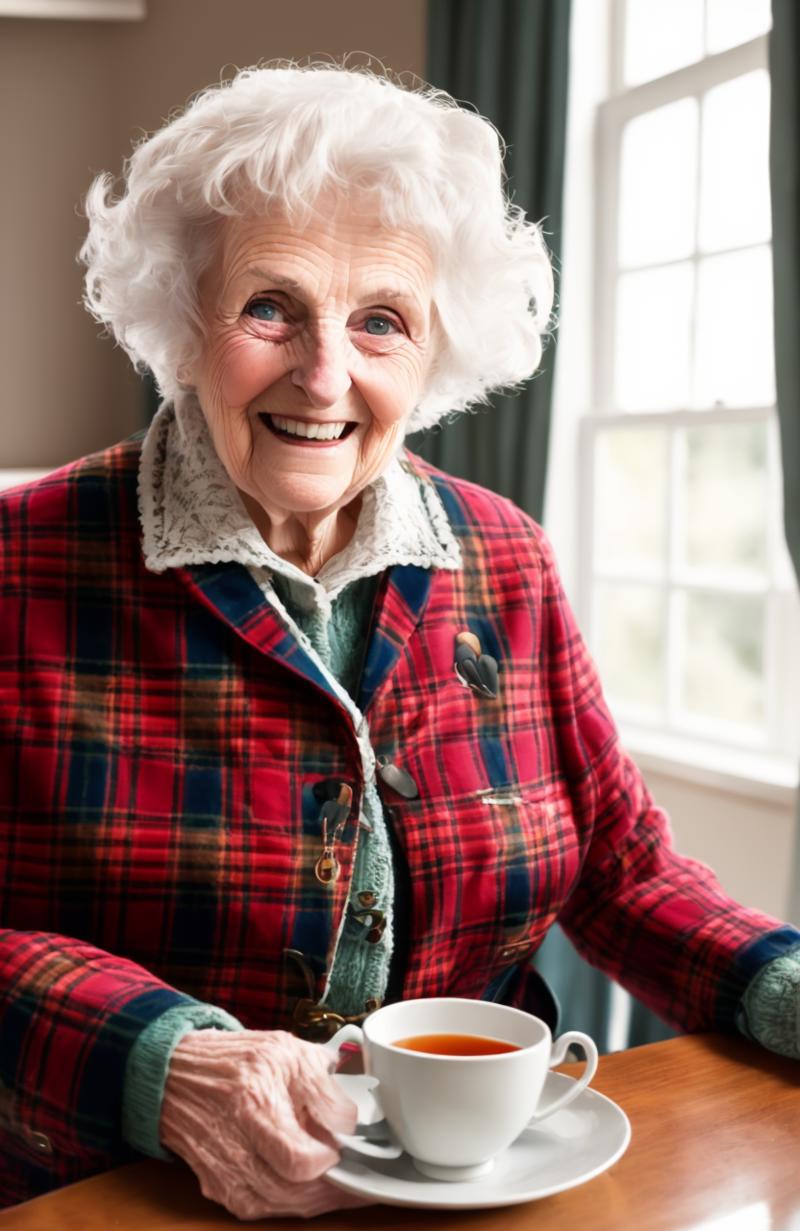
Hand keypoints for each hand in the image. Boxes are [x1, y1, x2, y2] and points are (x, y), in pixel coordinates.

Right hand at [160, 1028, 370, 1219]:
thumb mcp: (287, 1051)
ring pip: (282, 1207)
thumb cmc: (236, 1060)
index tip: (344, 1145)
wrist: (176, 1077)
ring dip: (318, 1199)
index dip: (329, 1160)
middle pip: (294, 1192)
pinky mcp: (220, 1190)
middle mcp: (236, 1147)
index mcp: (254, 1104)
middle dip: (333, 1187)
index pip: (298, 1159)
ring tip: (343, 1180)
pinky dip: (292, 1202)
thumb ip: (324, 1086)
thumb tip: (351, 1121)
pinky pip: (264, 1209)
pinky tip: (311, 1185)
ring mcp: (225, 1174)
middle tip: (358, 1171)